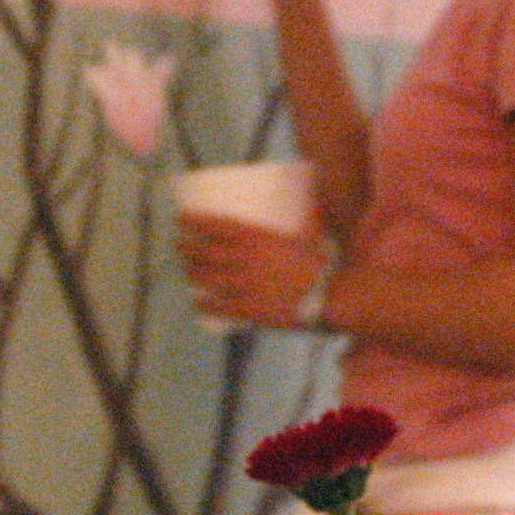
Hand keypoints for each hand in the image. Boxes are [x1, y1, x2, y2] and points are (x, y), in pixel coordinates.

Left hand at [175, 211, 328, 330]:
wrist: (333, 293)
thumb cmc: (324, 262)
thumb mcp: (306, 236)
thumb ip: (296, 226)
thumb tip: (306, 204)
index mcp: (257, 236)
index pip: (215, 225)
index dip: (194, 221)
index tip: (182, 218)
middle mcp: (244, 258)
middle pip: (203, 251)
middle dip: (186, 248)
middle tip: (180, 245)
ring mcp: (244, 285)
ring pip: (205, 278)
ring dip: (191, 273)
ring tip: (187, 271)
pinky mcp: (249, 309)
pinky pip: (217, 306)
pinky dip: (204, 304)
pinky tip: (198, 302)